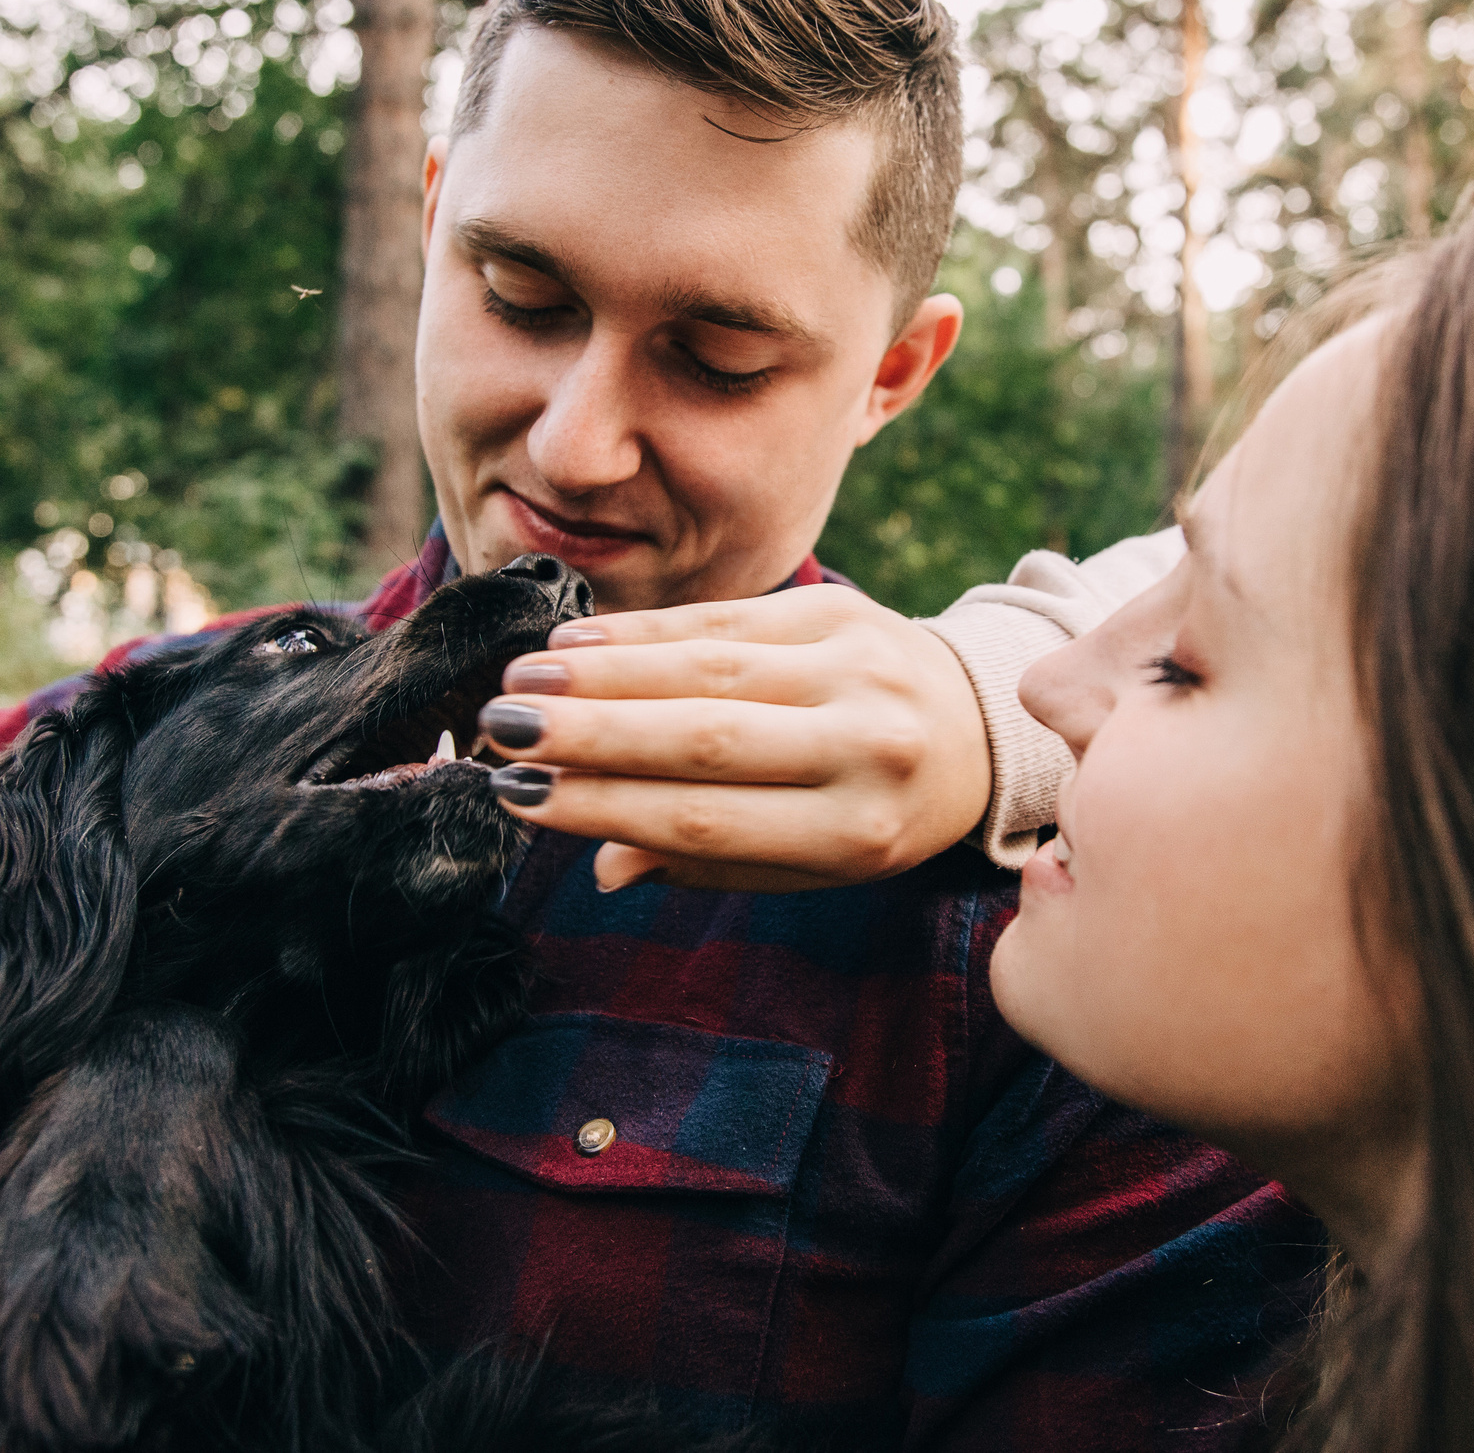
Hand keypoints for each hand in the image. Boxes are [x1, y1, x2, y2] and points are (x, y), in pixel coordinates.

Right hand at [476, 584, 990, 892]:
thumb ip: (708, 863)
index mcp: (856, 830)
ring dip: (602, 671)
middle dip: (591, 733)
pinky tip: (578, 639)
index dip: (607, 807)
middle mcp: (865, 744)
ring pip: (708, 668)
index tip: (522, 800)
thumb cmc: (868, 812)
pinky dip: (645, 631)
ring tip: (521, 680)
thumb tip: (603, 866)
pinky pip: (725, 617)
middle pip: (705, 738)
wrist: (973, 724)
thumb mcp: (808, 863)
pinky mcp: (840, 607)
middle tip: (500, 731)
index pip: (709, 820)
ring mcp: (856, 667)